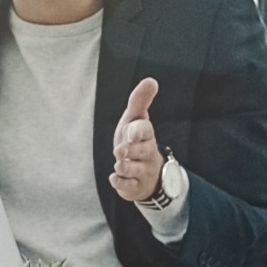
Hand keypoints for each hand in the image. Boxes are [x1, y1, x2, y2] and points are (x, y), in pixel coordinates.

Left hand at [107, 76, 166, 202]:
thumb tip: (151, 80)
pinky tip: (114, 178)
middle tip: (120, 151)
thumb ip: (140, 100)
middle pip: (142, 151)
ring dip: (125, 167)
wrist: (146, 172)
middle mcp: (147, 153)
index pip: (145, 131)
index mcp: (146, 135)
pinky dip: (121, 183)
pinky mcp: (135, 186)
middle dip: (131, 151)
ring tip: (119, 165)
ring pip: (135, 170)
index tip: (131, 133)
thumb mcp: (135, 119)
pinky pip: (129, 186)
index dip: (138, 132)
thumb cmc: (136, 140)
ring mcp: (142, 171)